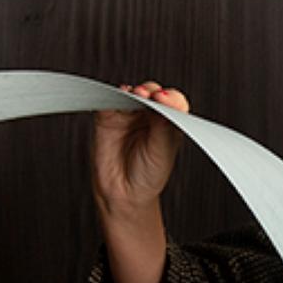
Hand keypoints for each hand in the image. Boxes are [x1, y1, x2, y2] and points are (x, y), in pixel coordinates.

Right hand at [93, 83, 187, 215]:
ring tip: (136, 94)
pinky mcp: (108, 117)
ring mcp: (129, 114)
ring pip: (132, 93)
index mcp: (170, 122)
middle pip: (153, 93)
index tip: (165, 99)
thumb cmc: (149, 174)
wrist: (123, 192)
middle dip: (152, 92)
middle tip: (150, 96)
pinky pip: (109, 100)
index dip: (171, 98)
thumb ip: (163, 125)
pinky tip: (118, 95)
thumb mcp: (163, 150)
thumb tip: (162, 101)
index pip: (174, 102)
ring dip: (134, 90)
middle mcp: (150, 116)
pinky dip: (112, 94)